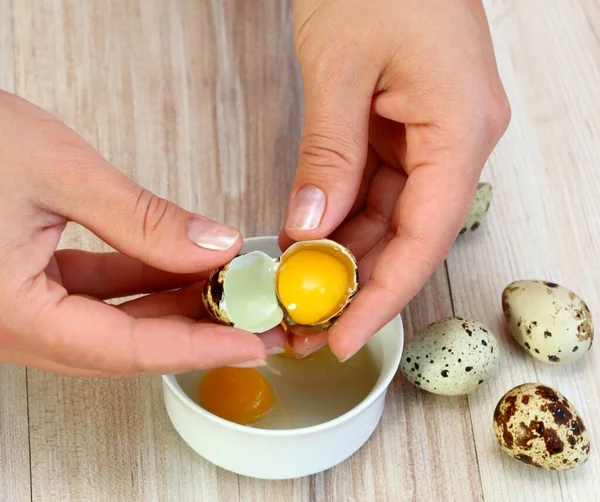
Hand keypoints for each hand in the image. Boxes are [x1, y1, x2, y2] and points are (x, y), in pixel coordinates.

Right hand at [0, 91, 283, 376]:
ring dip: (168, 304)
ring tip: (222, 285)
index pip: (128, 350)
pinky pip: (90, 294)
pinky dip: (136, 280)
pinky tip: (175, 263)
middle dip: (192, 330)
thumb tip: (212, 245)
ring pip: (110, 322)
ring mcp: (14, 307)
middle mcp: (9, 324)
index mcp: (10, 312)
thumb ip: (141, 218)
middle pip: (123, 345)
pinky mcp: (19, 282)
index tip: (250, 343)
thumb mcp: (58, 170)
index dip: (198, 348)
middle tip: (248, 315)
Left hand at [282, 0, 510, 359]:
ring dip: (346, 258)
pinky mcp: (406, 131)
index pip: (425, 236)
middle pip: (409, 236)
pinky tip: (309, 247)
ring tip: (300, 296)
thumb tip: (309, 229)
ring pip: (390, 218)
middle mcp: (456, 141)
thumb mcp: (340, 69)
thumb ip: (328, 156)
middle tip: (307, 325)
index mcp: (460, 129)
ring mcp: (433, 138)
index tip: (344, 338)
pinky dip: (342, 220)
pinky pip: (377, 190)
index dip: (384, 296)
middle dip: (357, 286)